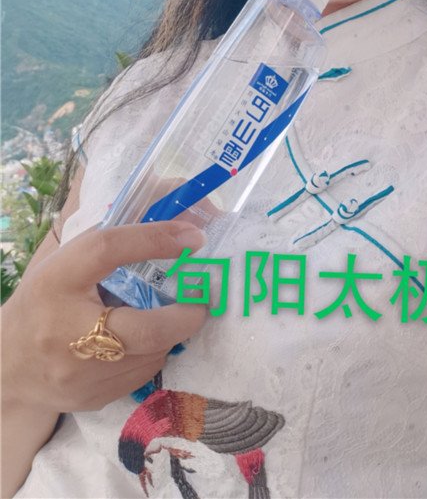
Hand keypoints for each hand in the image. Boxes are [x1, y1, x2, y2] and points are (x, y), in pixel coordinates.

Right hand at [2, 220, 207, 413]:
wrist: (8, 363)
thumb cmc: (45, 300)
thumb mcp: (68, 263)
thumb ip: (113, 246)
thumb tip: (176, 232)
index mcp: (58, 281)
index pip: (106, 251)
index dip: (153, 240)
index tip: (193, 237)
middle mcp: (66, 331)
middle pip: (145, 329)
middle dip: (185, 316)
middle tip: (201, 300)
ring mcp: (80, 373)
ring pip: (151, 355)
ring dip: (169, 335)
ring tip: (170, 317)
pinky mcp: (92, 399)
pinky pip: (141, 374)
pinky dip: (152, 354)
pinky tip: (142, 341)